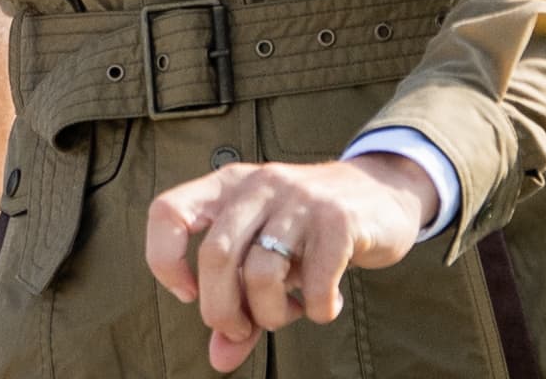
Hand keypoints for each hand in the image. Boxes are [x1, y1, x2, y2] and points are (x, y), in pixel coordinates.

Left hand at [145, 154, 432, 371]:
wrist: (381, 194)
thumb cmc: (308, 232)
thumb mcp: (267, 256)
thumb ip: (240, 302)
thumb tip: (219, 359)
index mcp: (227, 186)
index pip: (167, 211)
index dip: (164, 259)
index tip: (189, 294)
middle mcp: (258, 186)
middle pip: (215, 255)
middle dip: (222, 311)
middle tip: (243, 329)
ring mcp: (299, 200)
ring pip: (261, 273)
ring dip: (270, 314)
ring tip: (290, 312)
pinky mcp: (339, 220)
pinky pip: (314, 283)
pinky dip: (315, 309)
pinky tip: (324, 304)